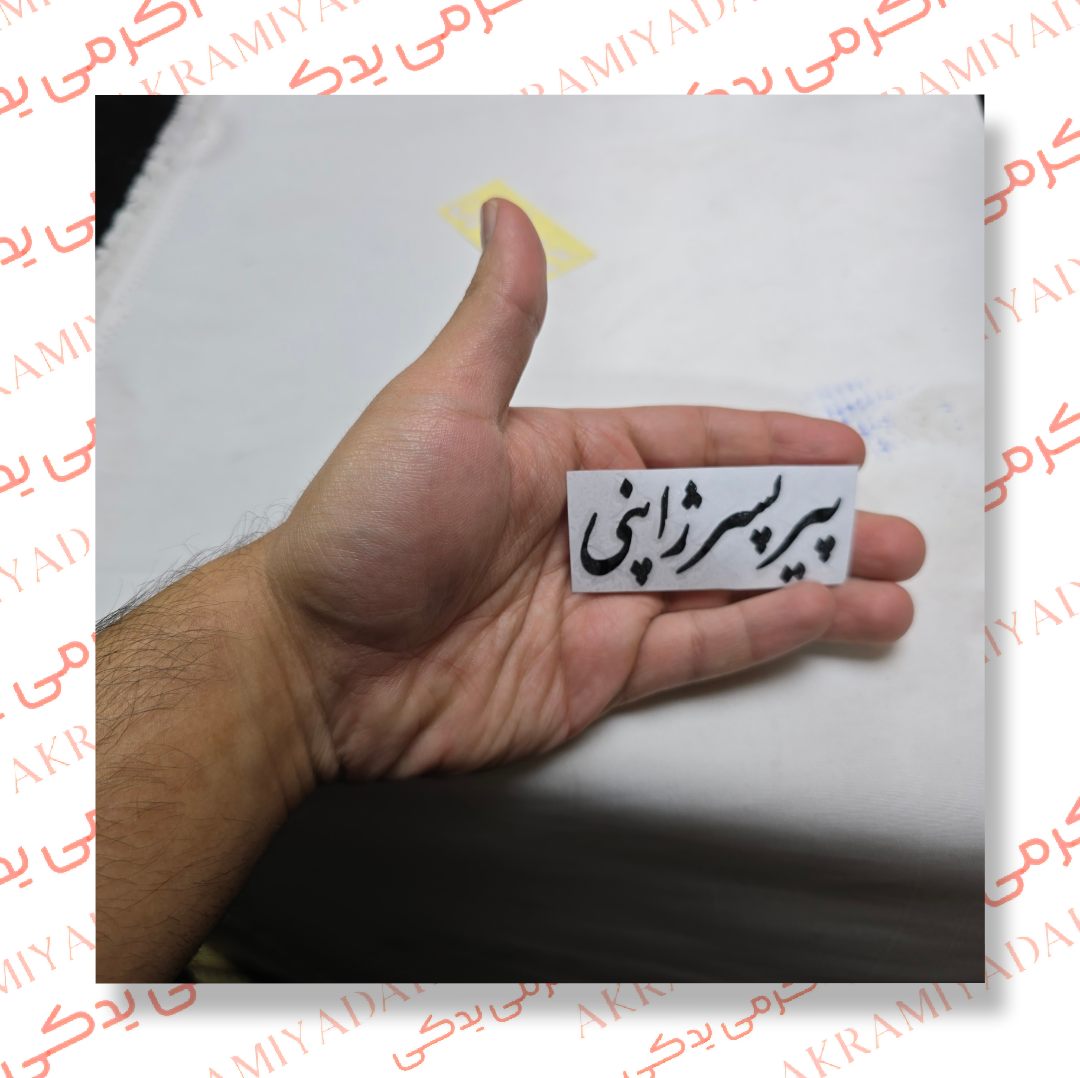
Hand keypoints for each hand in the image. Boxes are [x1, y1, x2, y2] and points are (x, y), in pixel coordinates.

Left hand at [262, 198, 925, 779]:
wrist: (315, 663)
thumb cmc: (371, 525)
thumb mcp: (439, 408)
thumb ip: (498, 325)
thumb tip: (507, 216)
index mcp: (565, 462)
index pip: (689, 447)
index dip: (765, 445)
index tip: (836, 451)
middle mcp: (590, 534)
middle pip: (722, 522)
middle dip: (807, 524)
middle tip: (888, 529)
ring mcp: (597, 609)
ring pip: (723, 589)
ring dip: (807, 585)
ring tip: (886, 582)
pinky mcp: (594, 677)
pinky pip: (695, 650)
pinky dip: (761, 636)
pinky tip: (821, 620)